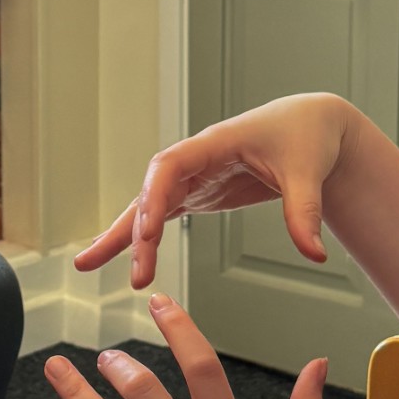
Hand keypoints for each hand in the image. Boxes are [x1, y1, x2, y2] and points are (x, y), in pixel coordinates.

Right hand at [74, 95, 355, 289]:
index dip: (154, 195)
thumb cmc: (306, 137)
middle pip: (152, 191)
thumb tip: (313, 254)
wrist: (311, 127)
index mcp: (215, 142)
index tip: (147, 230)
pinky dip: (140, 238)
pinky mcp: (197, 193)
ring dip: (120, 236)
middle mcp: (195, 159)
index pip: (170, 166)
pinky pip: (160, 216)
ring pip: (147, 206)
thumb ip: (305, 213)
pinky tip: (123, 258)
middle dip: (135, 230)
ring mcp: (192, 177)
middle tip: (134, 271)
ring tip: (85, 264)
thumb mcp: (308, 172)